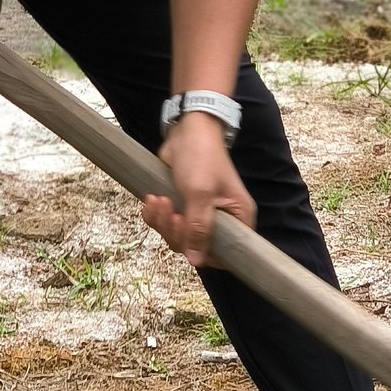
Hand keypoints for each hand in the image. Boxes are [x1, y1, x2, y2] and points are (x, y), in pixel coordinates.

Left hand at [142, 111, 254, 268]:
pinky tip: (152, 198)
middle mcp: (222, 220)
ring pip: (177, 236)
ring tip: (158, 200)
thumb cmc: (202, 156)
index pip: (227, 253)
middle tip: (171, 211)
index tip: (187, 238)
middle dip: (176, 232)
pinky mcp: (182, 206)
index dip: (205, 254)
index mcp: (238, 218)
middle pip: (195, 247)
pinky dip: (155, 215)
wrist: (188, 129)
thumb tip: (196, 261)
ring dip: (162, 222)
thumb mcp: (201, 194)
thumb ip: (199, 228)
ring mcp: (200, 213)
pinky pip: (165, 224)